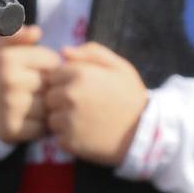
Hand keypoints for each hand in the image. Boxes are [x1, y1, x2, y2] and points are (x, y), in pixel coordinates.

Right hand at [0, 25, 62, 144]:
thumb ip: (16, 36)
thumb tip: (37, 32)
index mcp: (8, 59)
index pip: (52, 60)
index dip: (48, 66)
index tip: (37, 70)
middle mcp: (10, 82)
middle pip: (51, 84)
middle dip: (47, 86)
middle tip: (34, 90)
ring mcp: (11, 107)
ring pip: (49, 106)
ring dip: (46, 107)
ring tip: (33, 104)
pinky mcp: (12, 129)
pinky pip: (41, 127)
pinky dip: (39, 126)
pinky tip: (28, 120)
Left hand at [42, 42, 149, 165]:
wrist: (144, 134)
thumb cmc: (131, 97)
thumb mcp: (119, 67)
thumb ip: (92, 52)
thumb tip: (64, 51)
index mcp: (80, 74)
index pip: (53, 75)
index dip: (66, 82)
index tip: (82, 90)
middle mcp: (70, 95)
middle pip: (49, 96)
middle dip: (61, 100)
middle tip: (84, 107)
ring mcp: (68, 120)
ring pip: (51, 117)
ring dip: (62, 120)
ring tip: (85, 121)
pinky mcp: (69, 141)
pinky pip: (58, 137)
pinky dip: (68, 137)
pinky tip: (86, 134)